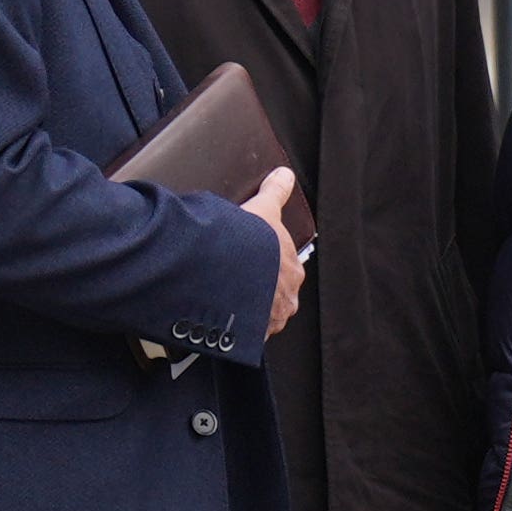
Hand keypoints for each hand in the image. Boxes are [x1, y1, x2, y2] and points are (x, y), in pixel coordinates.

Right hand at [240, 167, 309, 336]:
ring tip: (223, 304)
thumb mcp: (263, 210)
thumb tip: (285, 174)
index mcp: (292, 271)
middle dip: (259, 294)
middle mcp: (288, 298)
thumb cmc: (247, 238)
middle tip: (235, 285)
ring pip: (261, 318)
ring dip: (246, 313)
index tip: (251, 267)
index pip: (283, 273)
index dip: (266, 269)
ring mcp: (270, 319)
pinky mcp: (251, 336)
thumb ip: (275, 192)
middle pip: (275, 298)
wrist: (225, 266)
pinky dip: (233, 330)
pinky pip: (243, 336)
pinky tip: (218, 322)